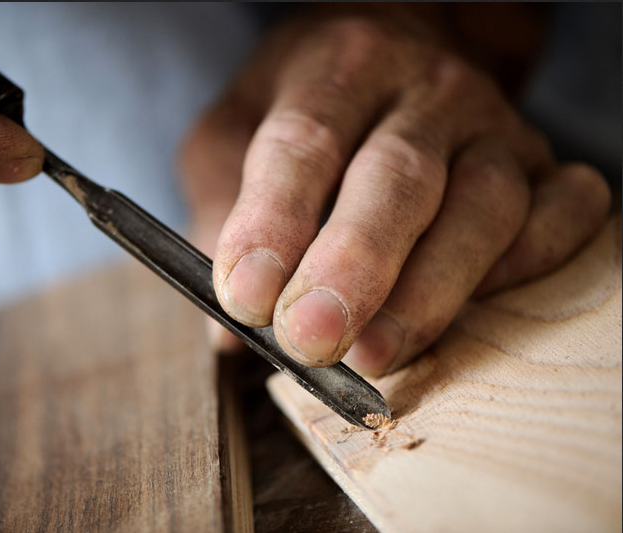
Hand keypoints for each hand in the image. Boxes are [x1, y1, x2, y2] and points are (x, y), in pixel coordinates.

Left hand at [179, 4, 610, 374]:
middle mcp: (425, 89)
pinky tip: (477, 305)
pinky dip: (529, 264)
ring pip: (483, 204)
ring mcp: (494, 125)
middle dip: (355, 267)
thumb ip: (221, 217)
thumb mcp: (232, 137)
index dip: (273, 224)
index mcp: (337, 67)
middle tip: (312, 340)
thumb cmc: (303, 112)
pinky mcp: (543, 163)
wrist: (394, 58)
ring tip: (374, 355)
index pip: (304, 143)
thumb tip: (228, 334)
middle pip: (398, 177)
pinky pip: (563, 213)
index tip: (246, 301)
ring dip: (430, 290)